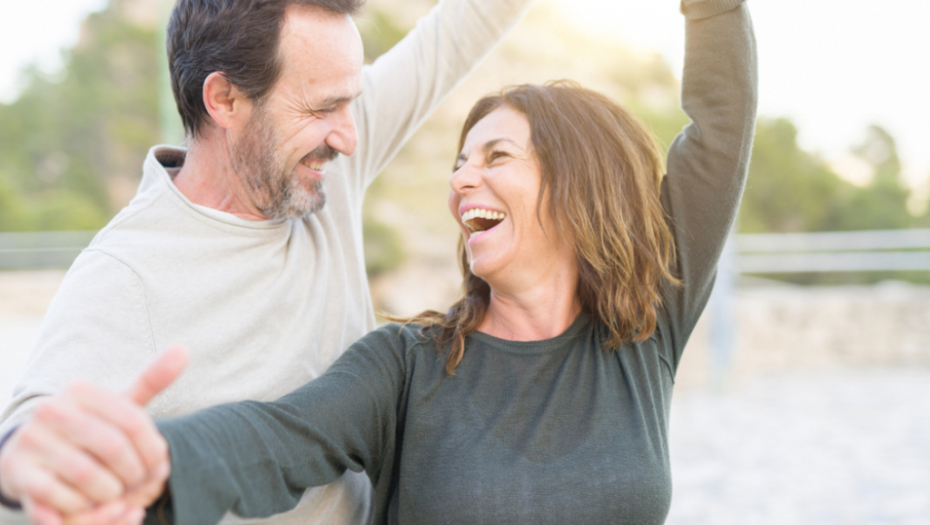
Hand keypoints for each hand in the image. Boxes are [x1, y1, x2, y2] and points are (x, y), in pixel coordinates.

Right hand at [0, 346, 188, 524]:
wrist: (35, 455)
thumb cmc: (92, 430)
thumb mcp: (120, 404)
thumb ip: (151, 380)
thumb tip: (183, 349)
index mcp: (81, 390)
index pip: (134, 422)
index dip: (153, 451)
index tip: (159, 465)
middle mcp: (52, 409)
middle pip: (114, 448)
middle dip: (134, 473)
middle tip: (139, 484)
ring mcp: (32, 440)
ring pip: (88, 476)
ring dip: (110, 492)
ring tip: (117, 493)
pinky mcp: (19, 471)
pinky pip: (62, 497)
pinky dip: (83, 507)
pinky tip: (91, 503)